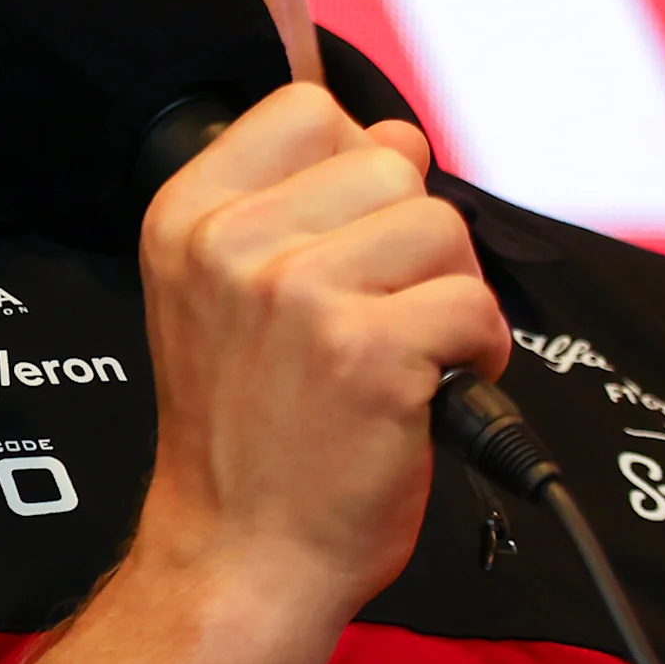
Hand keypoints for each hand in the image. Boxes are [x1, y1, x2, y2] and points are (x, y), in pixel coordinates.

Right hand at [131, 84, 509, 625]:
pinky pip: (476, 307)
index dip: (352, 164)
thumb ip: (291, 204)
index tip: (346, 235)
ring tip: (406, 352)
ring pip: (442, 229)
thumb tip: (397, 137)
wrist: (241, 552)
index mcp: (185, 218)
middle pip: (390, 165)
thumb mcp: (217, 293)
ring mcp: (298, 295)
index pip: (305, 110)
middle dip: (411, 239)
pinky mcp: (371, 352)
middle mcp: (231, 245)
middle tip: (378, 311)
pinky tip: (433, 387)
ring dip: (450, 295)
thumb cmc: (242, 432)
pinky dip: (479, 353)